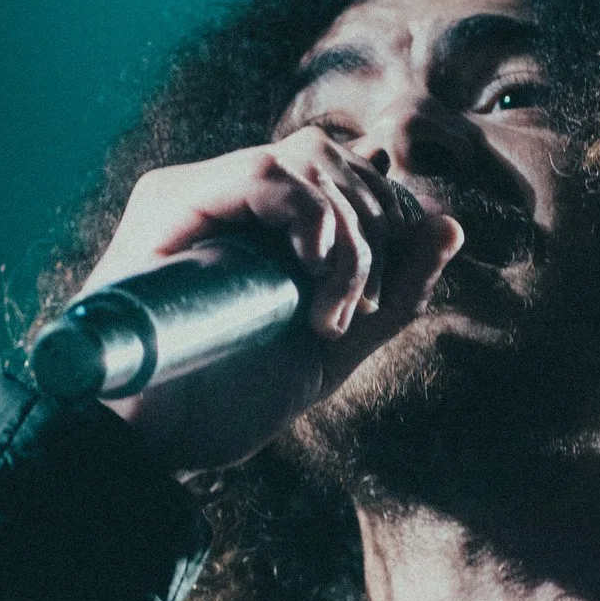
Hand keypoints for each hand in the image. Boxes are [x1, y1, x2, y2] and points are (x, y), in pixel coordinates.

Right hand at [65, 126, 466, 473]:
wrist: (148, 445)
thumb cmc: (226, 402)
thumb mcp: (334, 349)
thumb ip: (395, 293)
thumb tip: (451, 224)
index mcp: (268, 227)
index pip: (350, 173)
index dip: (389, 219)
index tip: (380, 301)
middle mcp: (231, 199)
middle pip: (336, 156)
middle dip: (375, 228)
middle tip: (352, 313)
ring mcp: (199, 194)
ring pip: (308, 157)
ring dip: (346, 235)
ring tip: (325, 313)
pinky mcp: (170, 202)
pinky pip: (264, 175)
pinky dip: (309, 216)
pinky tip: (312, 270)